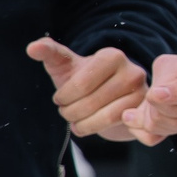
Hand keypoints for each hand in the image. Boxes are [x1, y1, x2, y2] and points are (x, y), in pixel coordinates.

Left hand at [27, 39, 147, 139]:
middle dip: (70, 112)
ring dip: (82, 124)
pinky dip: (96, 130)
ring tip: (76, 120)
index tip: (60, 99)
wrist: (111, 98)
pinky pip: (116, 127)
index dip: (63, 97)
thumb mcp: (66, 66)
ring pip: (104, 118)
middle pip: (90, 102)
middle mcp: (132, 71)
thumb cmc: (84, 81)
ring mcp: (142, 93)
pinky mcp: (144, 113)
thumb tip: (32, 47)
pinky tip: (88, 126)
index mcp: (112, 56)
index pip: (79, 84)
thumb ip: (49, 53)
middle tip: (67, 111)